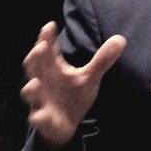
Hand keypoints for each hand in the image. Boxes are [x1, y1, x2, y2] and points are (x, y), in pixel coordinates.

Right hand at [20, 21, 126, 149]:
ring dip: (32, 88)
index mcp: (53, 68)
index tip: (50, 25)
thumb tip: (121, 39)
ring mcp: (40, 100)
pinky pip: (38, 118)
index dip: (46, 38)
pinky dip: (39, 117)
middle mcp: (43, 81)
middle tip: (41, 47)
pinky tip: (41, 115)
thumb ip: (102, 60)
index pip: (47, 50)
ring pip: (30, 93)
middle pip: (33, 66)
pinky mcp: (42, 118)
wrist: (66, 124)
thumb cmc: (73, 95)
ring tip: (36, 84)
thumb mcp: (89, 77)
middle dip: (35, 57)